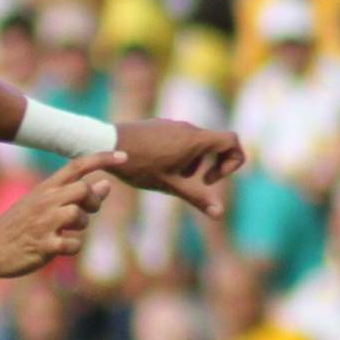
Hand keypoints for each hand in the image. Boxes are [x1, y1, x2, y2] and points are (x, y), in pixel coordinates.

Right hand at [0, 151, 125, 279]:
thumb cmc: (20, 226)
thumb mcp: (43, 204)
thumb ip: (74, 194)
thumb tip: (107, 184)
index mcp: (45, 188)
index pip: (77, 166)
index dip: (102, 158)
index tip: (123, 156)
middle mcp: (44, 201)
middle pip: (82, 189)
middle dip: (92, 200)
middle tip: (86, 211)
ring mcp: (43, 223)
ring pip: (78, 215)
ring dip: (81, 226)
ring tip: (67, 232)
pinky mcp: (43, 246)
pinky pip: (72, 245)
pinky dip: (73, 248)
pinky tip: (60, 248)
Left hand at [108, 119, 247, 219]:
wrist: (107, 142)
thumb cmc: (139, 165)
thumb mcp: (169, 185)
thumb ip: (197, 197)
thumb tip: (219, 214)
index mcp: (195, 139)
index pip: (232, 140)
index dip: (232, 161)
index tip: (210, 179)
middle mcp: (188, 128)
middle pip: (214, 144)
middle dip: (209, 166)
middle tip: (193, 182)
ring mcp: (173, 125)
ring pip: (195, 143)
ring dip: (192, 162)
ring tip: (171, 176)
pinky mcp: (160, 126)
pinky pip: (180, 138)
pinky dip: (179, 154)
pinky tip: (157, 167)